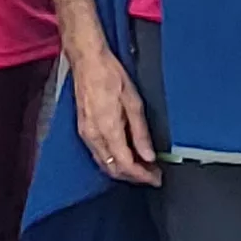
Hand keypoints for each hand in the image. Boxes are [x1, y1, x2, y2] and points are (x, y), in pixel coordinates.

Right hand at [66, 37, 158, 185]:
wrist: (88, 62)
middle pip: (114, 169)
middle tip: (152, 174)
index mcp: (108, 130)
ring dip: (124, 170)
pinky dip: (113, 161)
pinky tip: (125, 156)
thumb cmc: (110, 75)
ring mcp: (86, 134)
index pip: (127, 165)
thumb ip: (140, 132)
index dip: (143, 175)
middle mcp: (94, 136)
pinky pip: (98, 155)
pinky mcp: (83, 130)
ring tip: (142, 167)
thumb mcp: (133, 102)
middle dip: (134, 177)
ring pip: (105, 164)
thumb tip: (148, 155)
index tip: (156, 177)